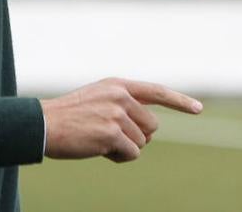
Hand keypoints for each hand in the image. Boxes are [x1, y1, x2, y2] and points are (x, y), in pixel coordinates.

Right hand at [40, 78, 202, 162]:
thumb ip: (124, 107)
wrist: (42, 124)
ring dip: (124, 148)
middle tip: (107, 134)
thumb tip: (150, 131)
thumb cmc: (68, 117)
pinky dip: (118, 157)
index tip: (198, 109)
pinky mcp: (112, 133)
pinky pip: (131, 154)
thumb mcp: (98, 101)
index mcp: (118, 85)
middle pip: (152, 126)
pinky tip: (98, 149)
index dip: (179, 101)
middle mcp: (121, 96)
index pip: (156, 91)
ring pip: (142, 143)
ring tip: (97, 139)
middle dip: (136, 136)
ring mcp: (117, 114)